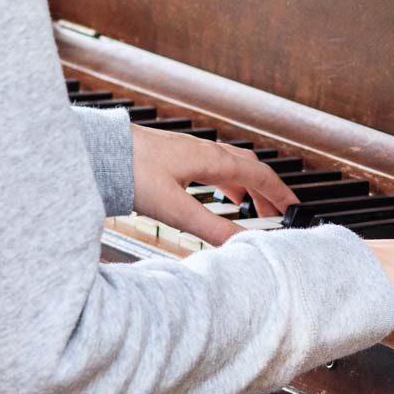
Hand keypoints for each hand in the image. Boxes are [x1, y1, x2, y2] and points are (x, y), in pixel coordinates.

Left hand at [130, 127, 299, 246]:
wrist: (98, 151)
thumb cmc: (130, 170)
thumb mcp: (174, 208)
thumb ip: (209, 227)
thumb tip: (240, 243)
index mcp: (210, 159)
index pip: (258, 173)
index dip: (279, 192)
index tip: (294, 207)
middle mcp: (202, 150)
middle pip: (247, 166)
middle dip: (265, 189)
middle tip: (276, 212)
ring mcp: (186, 151)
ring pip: (228, 165)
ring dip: (244, 185)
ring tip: (249, 206)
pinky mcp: (170, 156)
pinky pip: (209, 166)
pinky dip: (223, 181)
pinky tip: (213, 194)